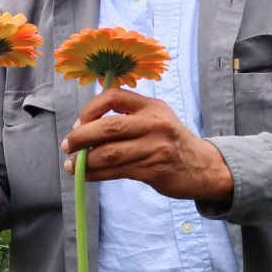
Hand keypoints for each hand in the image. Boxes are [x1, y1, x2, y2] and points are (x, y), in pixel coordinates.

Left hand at [60, 87, 232, 201]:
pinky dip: (96, 174)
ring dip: (85, 161)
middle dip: (81, 137)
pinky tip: (86, 175)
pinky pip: (117, 171)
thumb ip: (127, 117)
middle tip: (67, 146)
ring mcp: (156, 147)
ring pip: (110, 153)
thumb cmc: (171, 141)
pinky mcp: (154, 170)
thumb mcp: (156, 118)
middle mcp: (155, 123)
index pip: (114, 96)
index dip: (90, 109)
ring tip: (72, 165)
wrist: (204, 167)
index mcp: (152, 106)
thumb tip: (83, 128)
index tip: (79, 124)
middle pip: (108, 127)